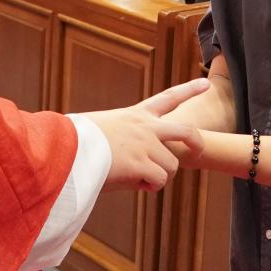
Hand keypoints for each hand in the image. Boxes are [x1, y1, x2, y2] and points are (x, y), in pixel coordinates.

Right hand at [86, 78, 208, 191]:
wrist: (64, 147)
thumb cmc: (74, 140)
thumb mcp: (102, 128)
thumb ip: (123, 136)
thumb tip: (127, 158)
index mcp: (135, 115)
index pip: (167, 98)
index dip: (188, 90)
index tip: (205, 84)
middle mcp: (145, 127)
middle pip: (186, 131)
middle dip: (197, 143)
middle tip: (197, 152)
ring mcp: (145, 145)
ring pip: (172, 166)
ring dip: (159, 176)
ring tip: (136, 176)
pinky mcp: (141, 164)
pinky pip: (158, 181)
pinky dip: (148, 186)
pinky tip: (130, 182)